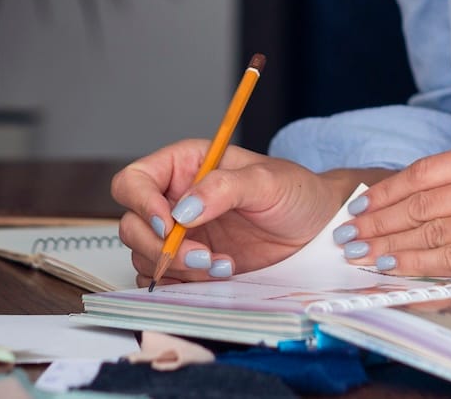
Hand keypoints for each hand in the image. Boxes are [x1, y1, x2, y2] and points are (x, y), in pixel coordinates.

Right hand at [110, 140, 350, 283]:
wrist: (318, 229)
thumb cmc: (295, 192)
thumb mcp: (266, 180)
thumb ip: (223, 188)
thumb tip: (184, 210)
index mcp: (185, 166)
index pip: (134, 181)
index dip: (141, 203)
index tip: (169, 225)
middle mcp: (175, 199)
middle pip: (132, 224)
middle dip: (159, 246)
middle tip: (201, 256)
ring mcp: (181, 235)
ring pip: (143, 256)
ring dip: (175, 268)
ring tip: (221, 265)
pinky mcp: (191, 265)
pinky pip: (163, 280)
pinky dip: (181, 284)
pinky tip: (219, 275)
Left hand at [334, 140, 450, 277]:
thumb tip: (391, 197)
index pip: (426, 172)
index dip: (386, 191)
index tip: (358, 205)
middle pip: (425, 203)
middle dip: (379, 221)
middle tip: (348, 235)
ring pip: (434, 233)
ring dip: (391, 246)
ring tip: (363, 253)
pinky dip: (419, 265)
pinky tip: (395, 267)